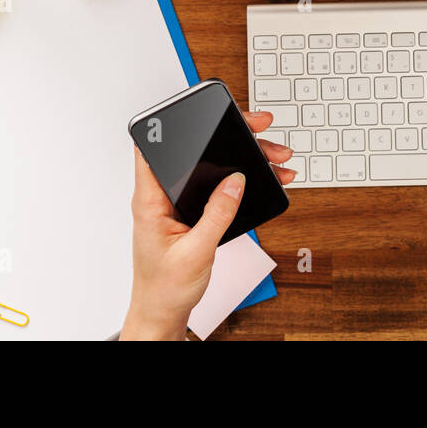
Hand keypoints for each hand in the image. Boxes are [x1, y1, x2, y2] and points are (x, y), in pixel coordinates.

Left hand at [121, 111, 295, 339]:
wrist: (163, 313)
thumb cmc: (165, 287)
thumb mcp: (195, 252)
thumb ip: (216, 215)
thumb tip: (235, 182)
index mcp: (150, 200)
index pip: (154, 148)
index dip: (176, 124)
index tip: (208, 114)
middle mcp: (163, 195)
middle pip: (194, 150)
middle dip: (229, 135)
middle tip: (259, 128)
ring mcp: (179, 201)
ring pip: (212, 166)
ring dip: (244, 158)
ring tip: (276, 158)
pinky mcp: (194, 210)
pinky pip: (219, 186)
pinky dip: (244, 179)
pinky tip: (266, 178)